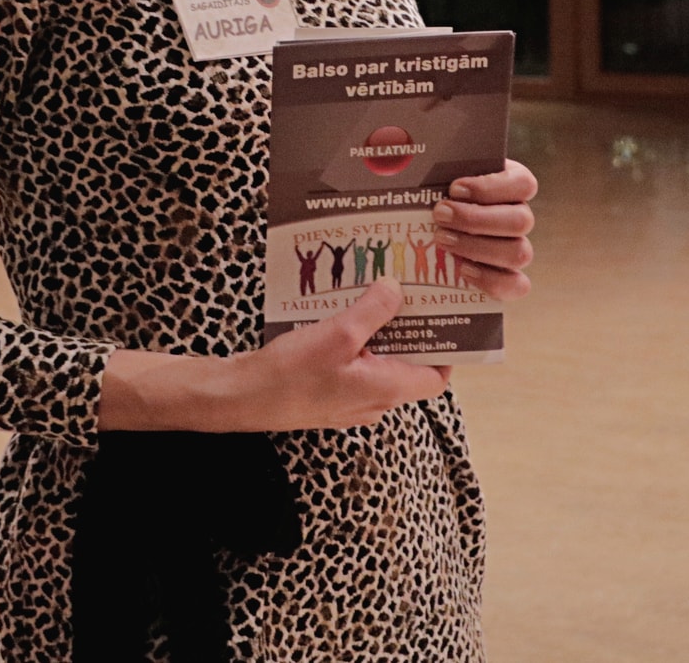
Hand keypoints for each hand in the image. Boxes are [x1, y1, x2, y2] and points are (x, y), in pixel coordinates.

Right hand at [99, 279, 448, 431]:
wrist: (242, 398)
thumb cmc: (291, 374)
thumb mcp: (338, 333)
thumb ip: (374, 310)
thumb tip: (396, 289)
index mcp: (386, 390)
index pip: (437, 377)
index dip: (446, 347)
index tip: (444, 314)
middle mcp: (374, 400)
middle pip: (409, 364)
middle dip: (410, 328)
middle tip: (410, 291)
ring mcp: (350, 398)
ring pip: (380, 361)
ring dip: (381, 331)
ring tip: (376, 294)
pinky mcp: (329, 392)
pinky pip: (355, 364)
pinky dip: (357, 340)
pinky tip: (342, 313)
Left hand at [434, 158, 536, 301]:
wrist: (429, 225)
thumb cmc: (433, 190)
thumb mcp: (436, 170)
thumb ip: (433, 161)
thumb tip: (396, 147)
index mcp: (512, 184)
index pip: (524, 184)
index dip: (491, 188)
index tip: (454, 188)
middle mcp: (519, 216)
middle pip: (521, 221)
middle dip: (476, 220)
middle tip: (439, 215)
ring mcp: (516, 248)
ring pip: (519, 252)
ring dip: (478, 248)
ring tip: (441, 240)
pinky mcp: (509, 278)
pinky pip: (517, 285)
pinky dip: (491, 280)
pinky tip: (462, 271)